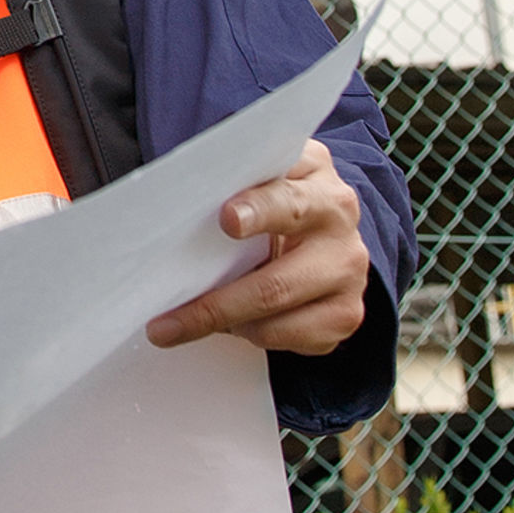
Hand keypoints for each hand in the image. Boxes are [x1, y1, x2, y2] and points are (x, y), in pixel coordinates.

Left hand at [147, 138, 369, 354]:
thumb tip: (180, 197)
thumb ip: (238, 178)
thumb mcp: (266, 174)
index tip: (226, 220)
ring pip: (276, 317)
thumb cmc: (278, 197)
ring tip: (181, 324)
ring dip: (223, 324)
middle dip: (215, 306)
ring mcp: (349, 280)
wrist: (324, 225)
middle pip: (275, 284)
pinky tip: (231, 322)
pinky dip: (251, 334)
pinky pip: (289, 338)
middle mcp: (343, 235)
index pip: (288, 202)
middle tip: (163, 324)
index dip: (258, 211)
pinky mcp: (344, 316)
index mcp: (320, 190)